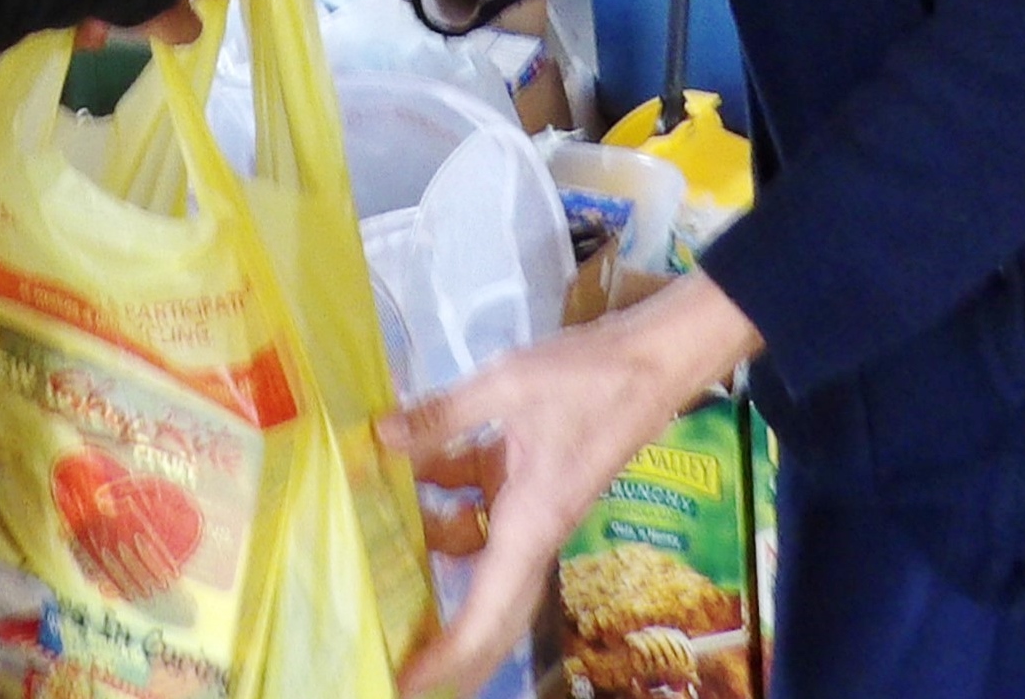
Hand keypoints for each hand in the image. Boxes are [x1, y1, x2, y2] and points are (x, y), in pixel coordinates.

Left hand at [381, 275, 761, 697]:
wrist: (651, 358)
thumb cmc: (590, 377)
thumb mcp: (508, 385)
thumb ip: (443, 414)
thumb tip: (382, 439)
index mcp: (531, 525)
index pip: (488, 612)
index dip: (451, 655)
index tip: (410, 684)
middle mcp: (531, 528)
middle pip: (487, 604)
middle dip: (446, 636)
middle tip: (395, 655)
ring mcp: (529, 503)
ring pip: (473, 545)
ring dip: (428, 542)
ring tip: (372, 534)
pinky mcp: (527, 474)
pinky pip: (478, 500)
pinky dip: (442, 491)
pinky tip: (402, 461)